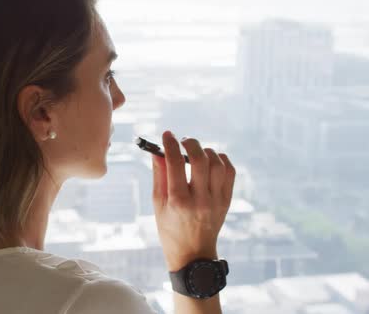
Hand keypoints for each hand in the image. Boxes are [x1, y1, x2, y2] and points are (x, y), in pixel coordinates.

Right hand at [152, 131, 235, 271]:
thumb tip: (158, 151)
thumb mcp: (158, 203)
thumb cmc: (170, 228)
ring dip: (206, 151)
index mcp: (178, 201)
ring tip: (196, 152)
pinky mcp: (227, 201)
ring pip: (217, 163)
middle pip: (200, 160)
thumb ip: (159, 175)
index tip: (167, 135)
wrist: (193, 253)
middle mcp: (200, 200)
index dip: (170, 145)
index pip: (175, 164)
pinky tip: (211, 160)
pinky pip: (230, 172)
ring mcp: (217, 200)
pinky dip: (222, 160)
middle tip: (183, 140)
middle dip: (191, 143)